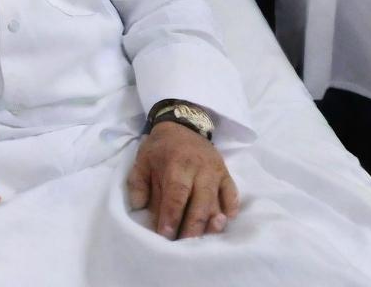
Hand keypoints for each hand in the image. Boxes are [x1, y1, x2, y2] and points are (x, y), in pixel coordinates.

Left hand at [127, 121, 238, 239]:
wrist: (181, 125)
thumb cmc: (160, 148)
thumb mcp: (143, 160)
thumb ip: (138, 184)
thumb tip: (139, 208)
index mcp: (176, 163)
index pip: (176, 195)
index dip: (171, 216)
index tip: (166, 235)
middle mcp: (198, 168)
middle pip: (199, 204)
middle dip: (191, 228)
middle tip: (184, 246)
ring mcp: (215, 171)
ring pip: (215, 203)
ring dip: (210, 224)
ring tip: (203, 240)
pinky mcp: (226, 173)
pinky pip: (232, 194)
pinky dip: (230, 209)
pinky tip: (223, 221)